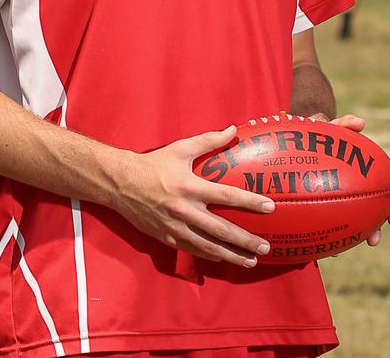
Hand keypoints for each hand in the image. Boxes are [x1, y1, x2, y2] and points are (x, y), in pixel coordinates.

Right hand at [112, 126, 273, 267]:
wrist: (120, 183)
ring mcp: (175, 227)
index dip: (250, 202)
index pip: (227, 196)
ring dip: (232, 255)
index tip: (269, 207)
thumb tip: (232, 129)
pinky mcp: (166, 238)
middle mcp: (185, 210)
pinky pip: (192, 250)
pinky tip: (222, 259)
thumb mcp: (180, 148)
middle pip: (222, 230)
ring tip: (251, 261)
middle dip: (246, 240)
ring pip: (209, 247)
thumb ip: (208, 140)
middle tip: (265, 246)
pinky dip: (209, 255)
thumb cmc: (153, 164)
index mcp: (190, 187)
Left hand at [324, 113, 389, 245]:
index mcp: (371, 165)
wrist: (300, 152)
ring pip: (373, 217)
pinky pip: (347, 226)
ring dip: (376, 229)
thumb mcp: (328, 129)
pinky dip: (347, 235)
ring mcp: (356, 198)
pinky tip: (339, 248)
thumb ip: (343, 123)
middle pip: (389, 198)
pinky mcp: (340, 212)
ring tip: (372, 241)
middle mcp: (368, 183)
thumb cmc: (318, 139)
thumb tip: (361, 123)